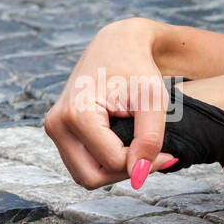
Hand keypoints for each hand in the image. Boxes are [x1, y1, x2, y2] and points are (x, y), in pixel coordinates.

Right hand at [42, 18, 176, 187]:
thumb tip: (138, 175)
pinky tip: (127, 148)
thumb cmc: (137, 68)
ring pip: (85, 176)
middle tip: (152, 156)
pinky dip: (105, 164)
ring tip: (140, 150)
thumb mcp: (153, 100)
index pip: (113, 162)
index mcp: (77, 114)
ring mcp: (55, 129)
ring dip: (115, 171)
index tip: (168, 152)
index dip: (145, 163)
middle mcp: (57, 124)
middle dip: (125, 172)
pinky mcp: (60, 132)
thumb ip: (149, 138)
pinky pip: (82, 165)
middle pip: (91, 178)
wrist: (116, 46)